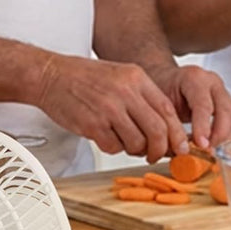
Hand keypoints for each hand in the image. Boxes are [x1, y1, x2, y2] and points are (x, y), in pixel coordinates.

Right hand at [34, 54, 188, 163]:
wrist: (50, 74)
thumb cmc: (84, 78)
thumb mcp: (121, 76)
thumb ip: (143, 98)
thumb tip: (165, 128)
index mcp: (136, 77)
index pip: (168, 110)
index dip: (176, 133)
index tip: (179, 147)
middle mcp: (125, 91)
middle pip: (158, 130)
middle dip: (161, 149)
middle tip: (155, 155)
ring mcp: (108, 108)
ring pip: (137, 142)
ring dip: (135, 150)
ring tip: (125, 142)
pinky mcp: (92, 124)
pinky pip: (114, 147)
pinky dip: (113, 148)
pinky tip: (106, 137)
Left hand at [148, 64, 230, 151]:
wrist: (167, 80)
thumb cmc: (162, 89)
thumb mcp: (161, 102)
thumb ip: (171, 122)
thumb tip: (180, 148)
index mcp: (193, 78)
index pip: (203, 105)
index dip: (203, 127)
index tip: (201, 145)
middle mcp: (212, 82)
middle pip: (226, 111)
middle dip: (219, 135)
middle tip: (207, 151)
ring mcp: (222, 91)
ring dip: (226, 137)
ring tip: (211, 150)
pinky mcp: (228, 102)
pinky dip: (228, 136)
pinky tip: (216, 144)